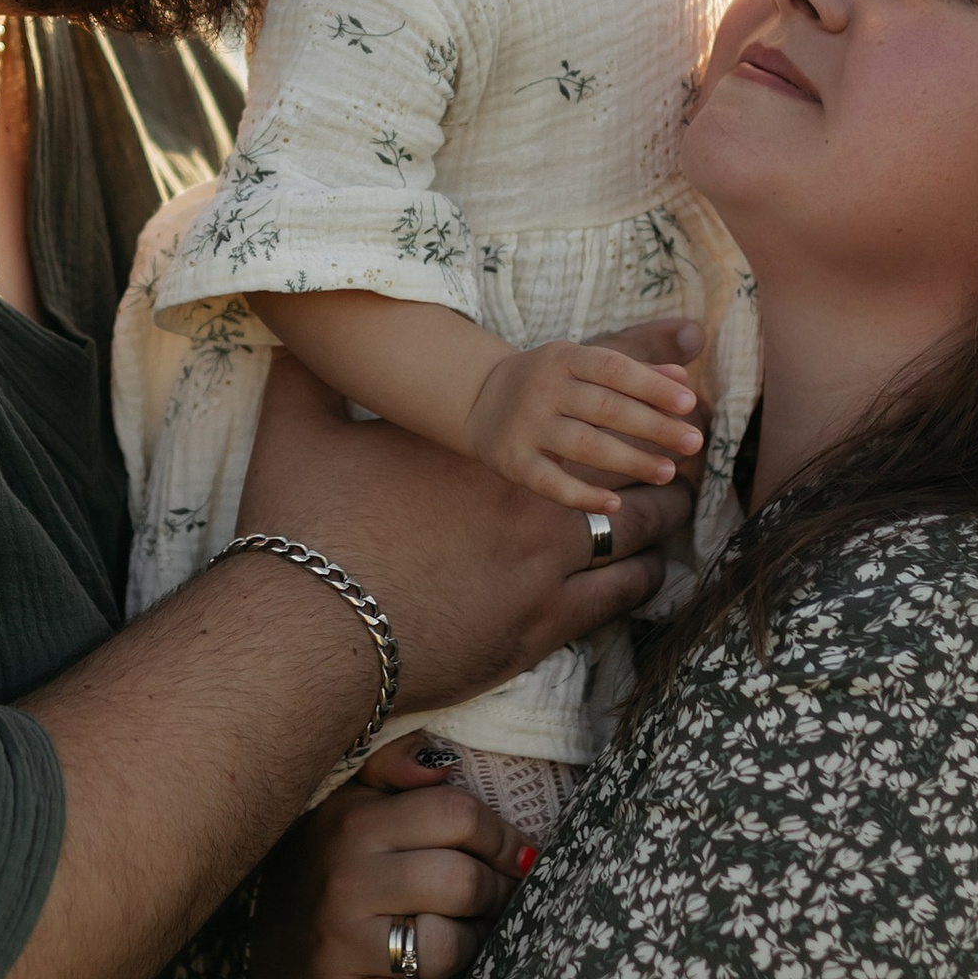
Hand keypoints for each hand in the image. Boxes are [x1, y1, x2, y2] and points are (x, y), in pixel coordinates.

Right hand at [241, 345, 693, 721]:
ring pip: (637, 529)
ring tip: (679, 502)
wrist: (312, 633)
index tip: (686, 356)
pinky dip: (642, 578)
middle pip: (628, 456)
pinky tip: (652, 573)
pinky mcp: (541, 626)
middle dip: (663, 444)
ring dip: (664, 513)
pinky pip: (618, 595)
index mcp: (479, 440)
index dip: (643, 359)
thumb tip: (288, 345)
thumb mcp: (297, 435)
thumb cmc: (304, 534)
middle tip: (689, 440)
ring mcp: (540, 563)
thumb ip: (304, 382)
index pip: (579, 382)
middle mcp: (523, 493)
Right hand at [249, 742, 533, 978]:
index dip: (502, 838)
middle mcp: (345, 880)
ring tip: (461, 938)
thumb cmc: (329, 875)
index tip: (517, 856)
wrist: (271, 965)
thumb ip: (396, 768)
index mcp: (353, 822)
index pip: (456, 815)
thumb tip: (446, 761)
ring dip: (472, 947)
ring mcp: (341, 945)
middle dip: (497, 895)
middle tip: (498, 901)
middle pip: (465, 882)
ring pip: (452, 946)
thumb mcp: (349, 807)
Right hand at [462, 335, 703, 508]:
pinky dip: (582, 495)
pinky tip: (616, 504)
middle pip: (605, 409)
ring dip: (629, 461)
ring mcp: (526, 426)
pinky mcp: (512, 461)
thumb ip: (634, 366)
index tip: (689, 404)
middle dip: (653, 427)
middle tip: (693, 444)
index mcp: (564, 357)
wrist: (478, 398)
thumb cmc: (548, 380)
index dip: (652, 385)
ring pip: (583, 446)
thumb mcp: (582, 362)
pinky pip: (550, 482)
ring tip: (667, 473)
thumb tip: (685, 374)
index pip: (614, 369)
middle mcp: (543, 389)